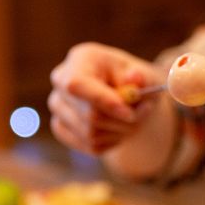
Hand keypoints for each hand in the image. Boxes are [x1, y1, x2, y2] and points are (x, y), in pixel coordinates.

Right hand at [48, 43, 163, 154]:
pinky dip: (112, 141)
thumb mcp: (147, 75)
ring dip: (120, 132)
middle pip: (89, 115)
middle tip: (144, 112)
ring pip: (91, 134)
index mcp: (81, 59)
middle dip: (122, 121)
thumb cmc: (136, 82)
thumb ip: (143, 78)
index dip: (103, 102)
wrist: (128, 98)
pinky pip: (90, 146)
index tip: (129, 114)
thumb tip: (134, 78)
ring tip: (133, 119)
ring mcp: (58, 105)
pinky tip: (118, 128)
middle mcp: (61, 80)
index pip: (78, 85)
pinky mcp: (60, 127)